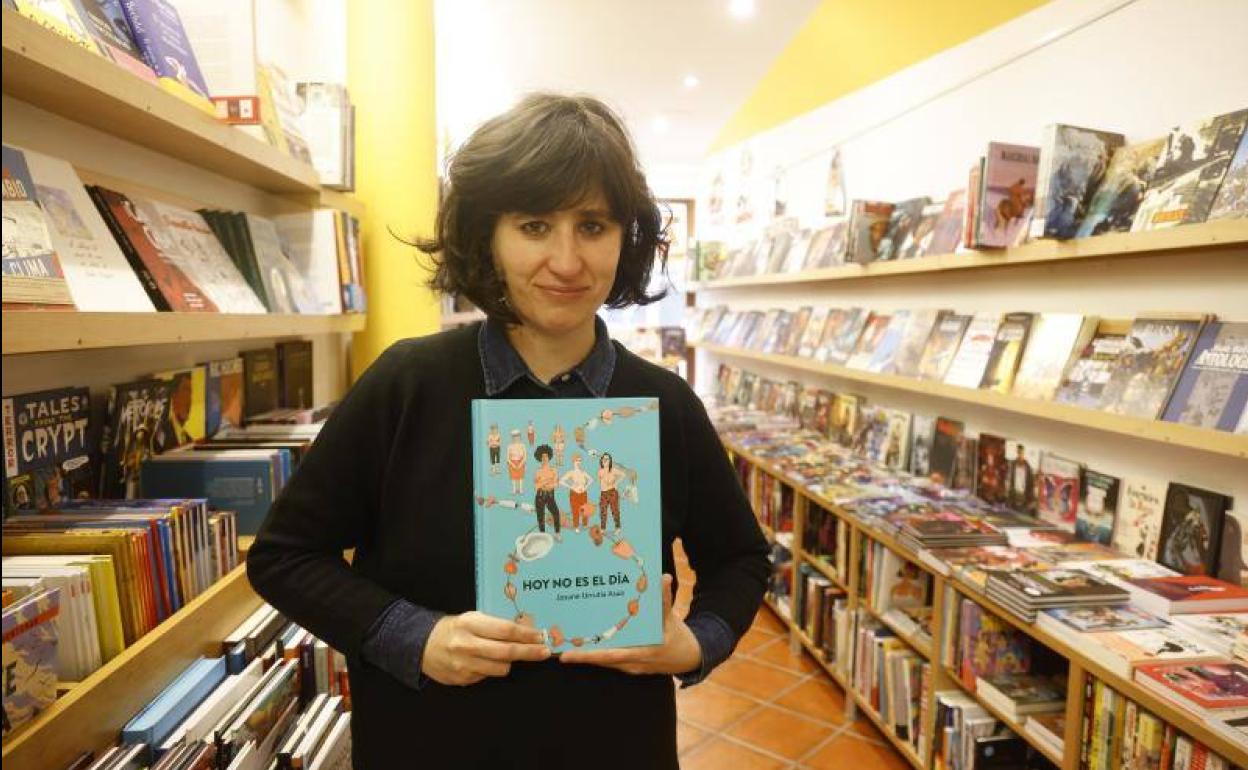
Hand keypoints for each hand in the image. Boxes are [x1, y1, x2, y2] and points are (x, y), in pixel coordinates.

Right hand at [422, 612, 550, 685]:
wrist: (422, 645)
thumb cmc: (454, 628)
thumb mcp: (473, 618)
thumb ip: (495, 624)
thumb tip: (526, 629)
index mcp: (470, 624)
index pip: (505, 630)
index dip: (526, 634)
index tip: (540, 637)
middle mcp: (466, 644)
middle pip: (506, 652)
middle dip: (529, 652)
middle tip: (545, 652)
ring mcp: (464, 665)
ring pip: (500, 668)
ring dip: (509, 662)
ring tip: (508, 654)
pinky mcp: (462, 679)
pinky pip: (487, 676)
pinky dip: (492, 669)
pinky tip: (486, 661)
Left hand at [558, 574, 701, 675]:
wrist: (689, 657)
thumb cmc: (678, 637)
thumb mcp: (671, 618)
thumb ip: (664, 599)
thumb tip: (663, 578)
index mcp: (642, 653)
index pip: (610, 656)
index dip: (588, 656)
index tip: (568, 655)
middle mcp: (632, 663)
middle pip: (601, 660)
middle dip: (580, 654)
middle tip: (556, 647)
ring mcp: (630, 666)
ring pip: (604, 661)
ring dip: (586, 653)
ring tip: (564, 643)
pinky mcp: (628, 664)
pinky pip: (610, 659)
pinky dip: (597, 652)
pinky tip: (584, 642)